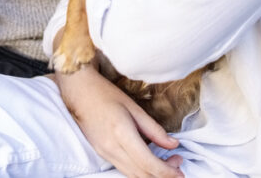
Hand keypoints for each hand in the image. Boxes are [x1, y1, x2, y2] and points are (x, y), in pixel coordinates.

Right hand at [53, 66, 183, 177]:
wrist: (79, 92)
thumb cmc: (106, 94)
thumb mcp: (134, 108)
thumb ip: (154, 129)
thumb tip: (173, 144)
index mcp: (122, 134)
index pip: (148, 163)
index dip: (167, 171)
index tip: (180, 166)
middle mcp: (112, 148)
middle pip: (142, 175)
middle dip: (163, 175)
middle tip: (178, 164)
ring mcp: (104, 153)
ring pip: (132, 175)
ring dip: (151, 175)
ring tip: (167, 164)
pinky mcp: (101, 154)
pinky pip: (124, 169)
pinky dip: (139, 170)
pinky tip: (149, 162)